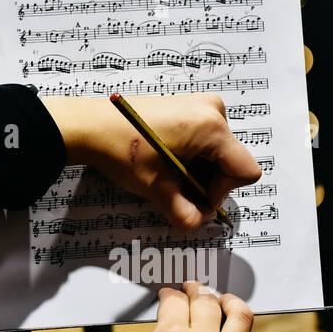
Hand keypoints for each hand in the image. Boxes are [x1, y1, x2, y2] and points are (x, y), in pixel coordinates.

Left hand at [41, 93, 261, 230]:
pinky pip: (205, 142)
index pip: (243, 171)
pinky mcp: (188, 108)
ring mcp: (200, 106)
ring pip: (217, 155)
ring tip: (167, 178)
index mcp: (211, 126)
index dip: (220, 194)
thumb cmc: (122, 149)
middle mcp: (212, 110)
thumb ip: (184, 215)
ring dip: (197, 174)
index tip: (193, 199)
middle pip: (231, 163)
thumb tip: (195, 225)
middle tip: (176, 194)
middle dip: (206, 185)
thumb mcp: (157, 189)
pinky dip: (190, 160)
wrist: (88, 126)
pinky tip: (166, 165)